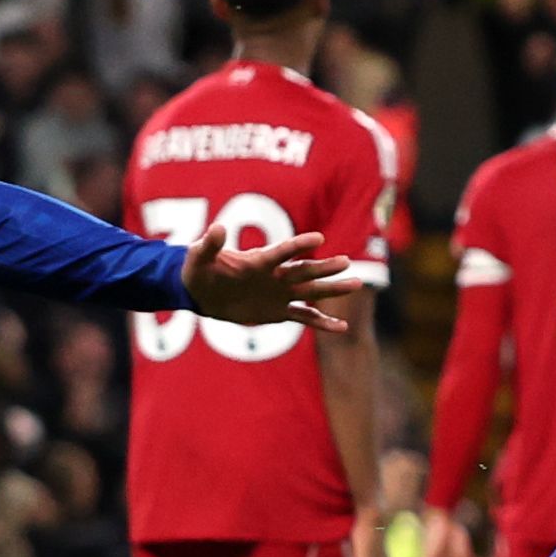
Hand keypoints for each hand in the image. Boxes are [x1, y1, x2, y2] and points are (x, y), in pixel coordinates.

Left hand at [180, 225, 362, 333]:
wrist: (203, 293)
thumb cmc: (199, 271)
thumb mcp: (198, 259)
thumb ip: (209, 245)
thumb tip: (216, 228)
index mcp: (258, 261)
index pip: (282, 252)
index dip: (299, 245)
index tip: (319, 239)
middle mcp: (275, 275)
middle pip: (304, 270)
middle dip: (324, 267)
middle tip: (347, 262)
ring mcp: (280, 293)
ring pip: (311, 291)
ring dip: (332, 289)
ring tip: (357, 283)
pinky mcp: (278, 311)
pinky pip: (304, 317)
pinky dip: (322, 322)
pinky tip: (342, 328)